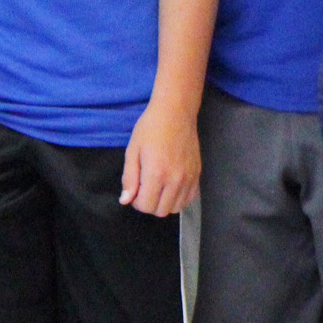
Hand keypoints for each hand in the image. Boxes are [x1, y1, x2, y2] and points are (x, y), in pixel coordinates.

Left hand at [123, 102, 199, 217]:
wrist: (176, 112)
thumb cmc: (150, 127)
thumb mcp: (132, 150)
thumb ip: (129, 178)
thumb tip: (126, 200)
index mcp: (156, 173)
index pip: (146, 206)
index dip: (136, 202)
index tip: (135, 189)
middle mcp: (175, 179)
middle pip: (161, 211)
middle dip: (149, 204)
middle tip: (145, 188)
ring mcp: (189, 178)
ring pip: (176, 208)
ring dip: (164, 203)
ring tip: (159, 187)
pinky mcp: (197, 174)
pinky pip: (189, 198)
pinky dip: (179, 198)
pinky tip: (172, 186)